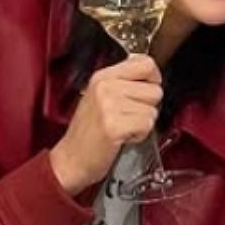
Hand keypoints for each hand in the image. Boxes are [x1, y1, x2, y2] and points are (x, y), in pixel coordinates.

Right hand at [50, 54, 162, 195]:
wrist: (70, 160)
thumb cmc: (87, 132)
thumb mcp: (100, 97)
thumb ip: (123, 82)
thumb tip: (151, 73)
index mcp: (102, 77)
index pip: (145, 63)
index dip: (154, 78)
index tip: (146, 89)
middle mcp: (105, 87)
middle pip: (155, 90)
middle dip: (147, 107)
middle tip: (127, 117)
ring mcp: (109, 105)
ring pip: (152, 110)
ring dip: (142, 123)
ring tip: (123, 127)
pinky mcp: (115, 125)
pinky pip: (147, 125)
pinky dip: (139, 135)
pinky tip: (123, 137)